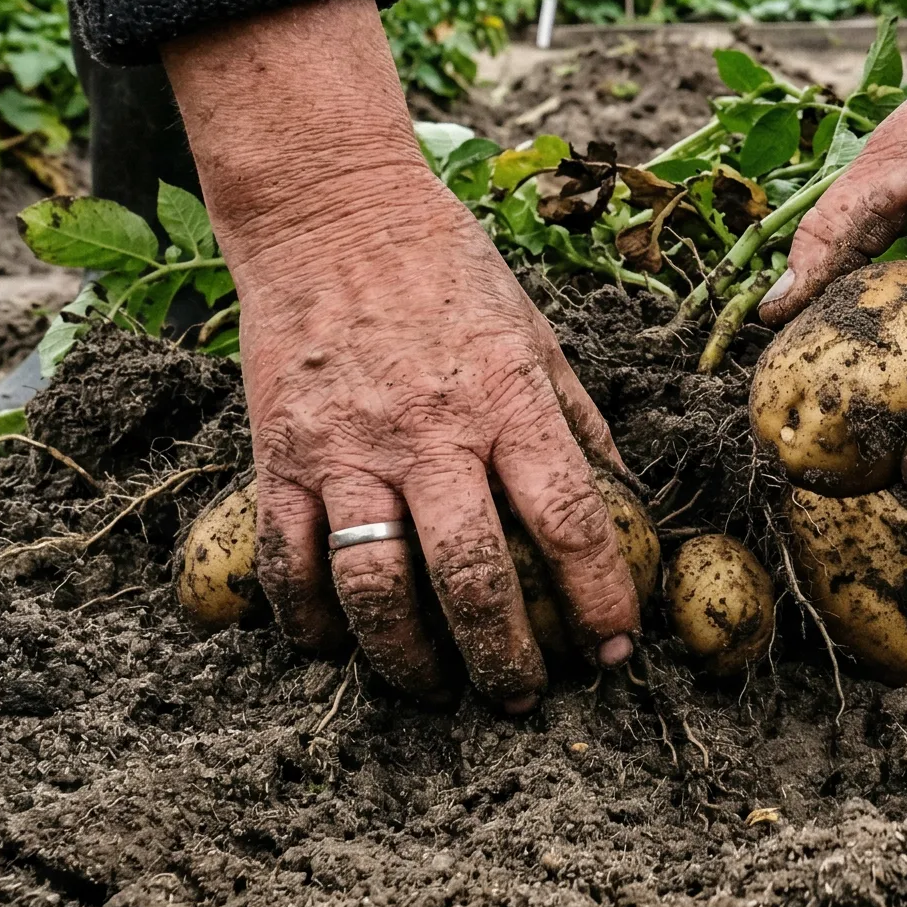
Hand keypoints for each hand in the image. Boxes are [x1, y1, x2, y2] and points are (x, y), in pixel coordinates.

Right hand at [163, 0, 638, 708]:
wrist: (330, 209)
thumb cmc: (447, 268)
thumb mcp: (535, 332)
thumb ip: (577, 419)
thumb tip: (626, 497)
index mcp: (507, 400)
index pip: (568, 522)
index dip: (599, 599)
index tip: (616, 649)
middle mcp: (431, 434)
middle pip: (474, 576)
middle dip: (506, 657)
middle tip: (523, 697)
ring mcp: (348, 449)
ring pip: (377, 587)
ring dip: (410, 659)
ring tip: (435, 689)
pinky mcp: (280, 455)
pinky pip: (289, 563)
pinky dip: (310, 620)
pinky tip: (335, 647)